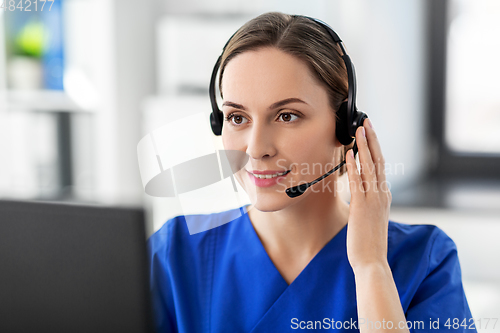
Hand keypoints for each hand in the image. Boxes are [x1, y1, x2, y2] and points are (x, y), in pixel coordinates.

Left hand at [345, 118, 391, 272]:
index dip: (375, 148)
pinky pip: (358, 181)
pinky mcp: (362, 206)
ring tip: (359, 129)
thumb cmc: (368, 242)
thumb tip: (359, 194)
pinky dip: (354, 166)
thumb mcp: (369, 218)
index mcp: (383, 197)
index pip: (381, 166)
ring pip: (370, 166)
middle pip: (379, 160)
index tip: (369, 133)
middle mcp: (382, 194)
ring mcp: (373, 200)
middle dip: (372, 139)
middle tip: (367, 121)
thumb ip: (366, 204)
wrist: (372, 261)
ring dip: (364, 146)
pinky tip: (349, 153)